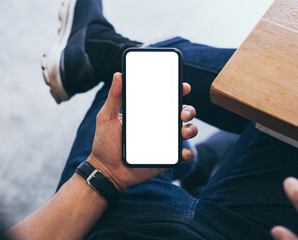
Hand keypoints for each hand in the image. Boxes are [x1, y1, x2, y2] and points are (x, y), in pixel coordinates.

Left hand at [88, 72, 197, 190]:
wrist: (107, 170)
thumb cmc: (105, 143)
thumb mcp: (107, 117)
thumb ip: (114, 97)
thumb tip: (118, 75)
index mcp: (148, 113)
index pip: (167, 99)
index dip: (179, 91)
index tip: (183, 87)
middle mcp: (160, 125)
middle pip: (183, 113)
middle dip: (189, 110)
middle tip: (182, 113)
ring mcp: (165, 141)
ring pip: (188, 130)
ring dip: (191, 129)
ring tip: (182, 132)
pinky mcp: (167, 158)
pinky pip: (184, 154)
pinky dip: (188, 153)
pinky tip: (182, 152)